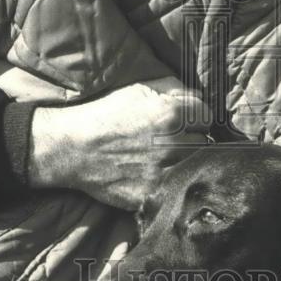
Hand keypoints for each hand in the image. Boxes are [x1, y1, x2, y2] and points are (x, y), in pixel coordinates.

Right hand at [29, 77, 210, 209]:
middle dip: (192, 140)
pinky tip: (158, 174)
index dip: (197, 117)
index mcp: (171, 113)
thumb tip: (199, 96)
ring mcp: (163, 171)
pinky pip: (176, 187)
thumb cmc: (105, 113)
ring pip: (193, 166)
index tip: (187, 122)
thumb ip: (174, 88)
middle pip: (204, 143)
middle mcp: (171, 143)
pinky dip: (171, 182)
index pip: (207, 116)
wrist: (72, 147)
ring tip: (166, 158)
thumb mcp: (138, 88)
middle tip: (175, 141)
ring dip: (184, 162)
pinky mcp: (153, 193)